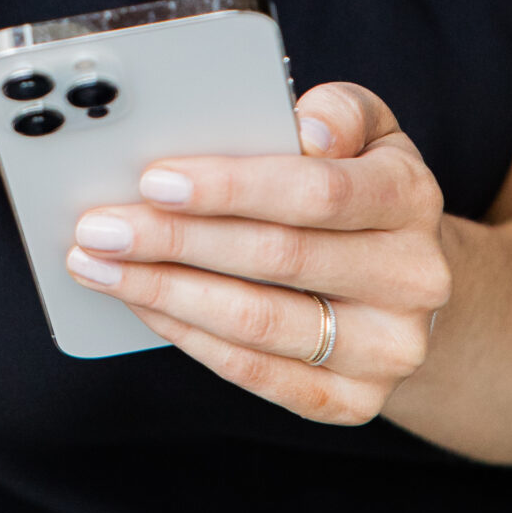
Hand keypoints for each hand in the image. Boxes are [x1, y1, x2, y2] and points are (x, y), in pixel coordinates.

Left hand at [66, 82, 451, 422]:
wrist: (407, 281)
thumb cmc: (360, 186)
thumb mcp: (365, 129)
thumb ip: (338, 111)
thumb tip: (305, 128)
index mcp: (411, 197)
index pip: (316, 192)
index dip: (232, 187)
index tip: (154, 180)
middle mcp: (413, 278)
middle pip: (277, 259)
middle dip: (174, 241)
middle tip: (99, 227)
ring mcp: (387, 349)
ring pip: (258, 323)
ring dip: (165, 293)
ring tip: (100, 266)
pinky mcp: (354, 401)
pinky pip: (257, 374)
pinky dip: (189, 336)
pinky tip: (143, 304)